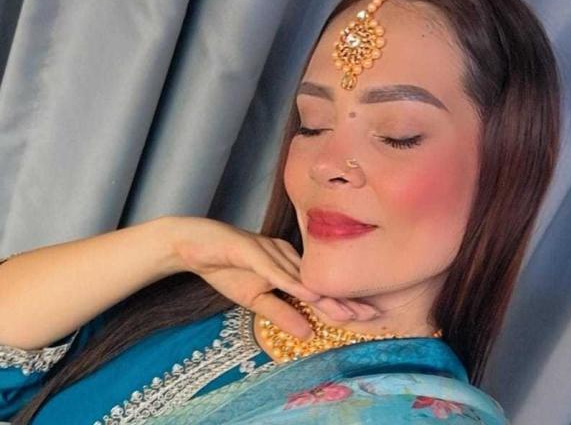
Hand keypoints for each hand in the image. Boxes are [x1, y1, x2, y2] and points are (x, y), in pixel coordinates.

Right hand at [168, 217, 380, 339]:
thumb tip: (308, 334)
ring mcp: (269, 251)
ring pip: (300, 277)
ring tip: (347, 312)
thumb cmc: (225, 268)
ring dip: (323, 295)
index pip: (317, 288)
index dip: (340, 302)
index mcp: (287, 266)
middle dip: (343, 300)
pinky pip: (274, 270)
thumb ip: (281, 314)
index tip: (365, 316)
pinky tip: (308, 295)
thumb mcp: (254, 300)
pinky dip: (291, 283)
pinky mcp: (250, 250)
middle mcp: (284, 255)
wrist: (192, 245)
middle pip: (316, 282)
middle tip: (370, 314)